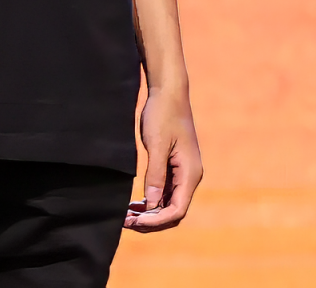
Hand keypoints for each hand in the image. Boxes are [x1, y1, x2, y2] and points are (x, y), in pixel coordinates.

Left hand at [125, 86, 201, 231]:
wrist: (168, 92)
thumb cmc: (164, 114)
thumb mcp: (157, 144)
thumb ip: (155, 175)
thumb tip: (151, 204)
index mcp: (190, 173)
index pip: (177, 210)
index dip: (156, 221)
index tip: (133, 222)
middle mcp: (189, 177)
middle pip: (173, 212)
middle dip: (151, 221)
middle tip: (125, 221)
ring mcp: (182, 173)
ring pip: (168, 205)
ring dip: (149, 214)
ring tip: (126, 216)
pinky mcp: (174, 168)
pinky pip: (164, 193)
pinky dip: (150, 202)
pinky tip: (134, 205)